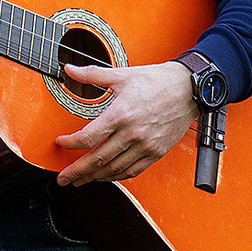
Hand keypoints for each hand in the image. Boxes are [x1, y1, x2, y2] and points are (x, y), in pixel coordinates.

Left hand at [54, 62, 197, 185]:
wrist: (191, 88)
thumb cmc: (158, 81)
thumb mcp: (122, 75)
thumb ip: (92, 75)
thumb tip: (69, 69)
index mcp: (121, 114)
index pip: (87, 137)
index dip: (69, 144)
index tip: (60, 143)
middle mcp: (132, 133)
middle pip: (97, 159)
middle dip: (76, 171)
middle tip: (62, 178)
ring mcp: (145, 145)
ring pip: (114, 169)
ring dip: (94, 178)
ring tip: (79, 180)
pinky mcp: (156, 152)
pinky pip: (133, 171)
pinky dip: (116, 177)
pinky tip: (105, 177)